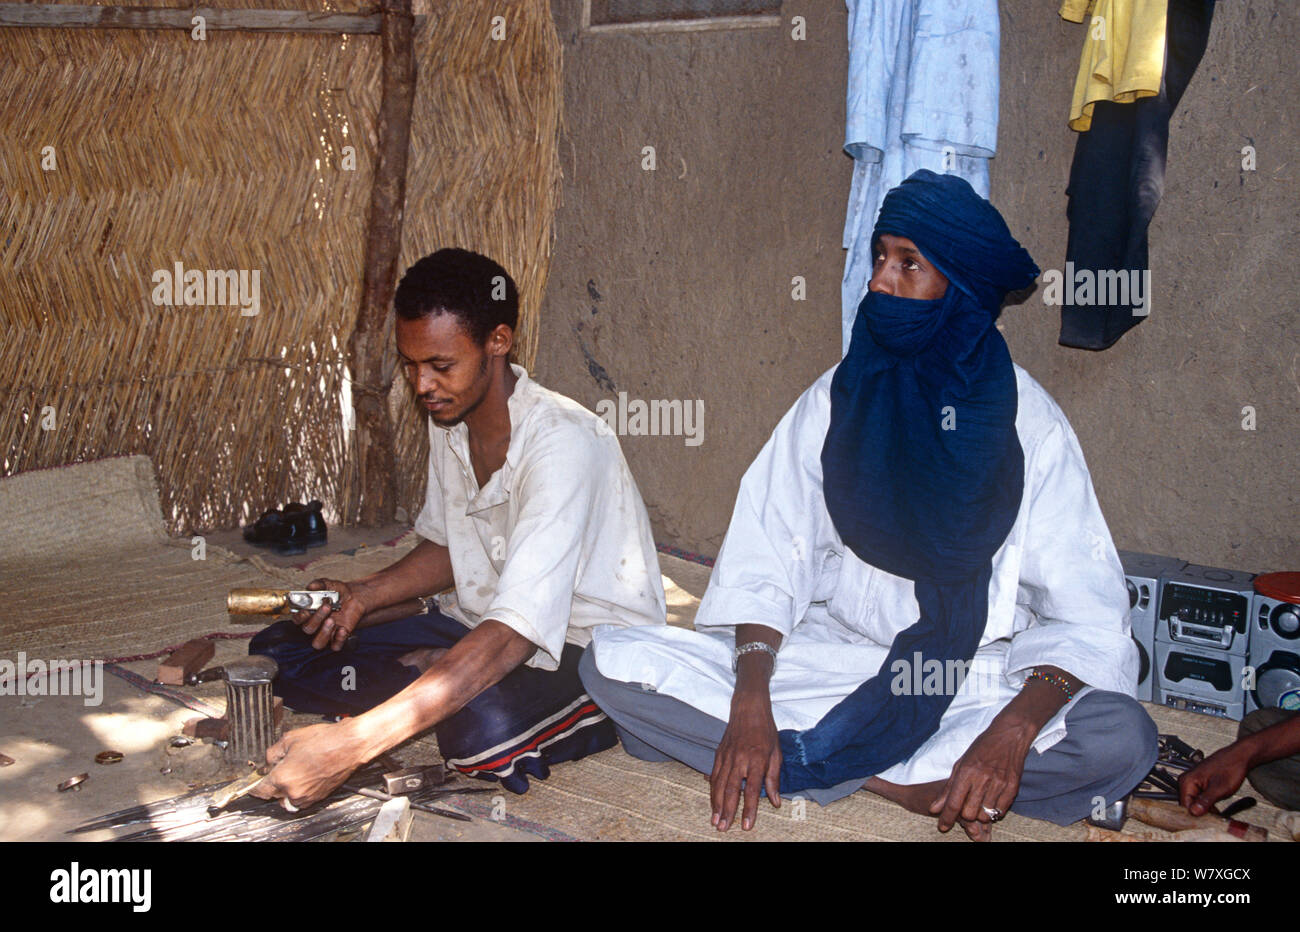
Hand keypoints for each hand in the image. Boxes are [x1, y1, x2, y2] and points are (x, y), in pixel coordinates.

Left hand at [249, 721, 367, 809]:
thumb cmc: (325, 740)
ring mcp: (308, 797)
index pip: (259, 790)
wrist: (351, 744)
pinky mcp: (319, 797)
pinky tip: (306, 774)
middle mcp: (294, 792)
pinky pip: (302, 799)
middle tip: (278, 769)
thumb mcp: (290, 739)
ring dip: (286, 789)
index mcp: (283, 778)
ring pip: (287, 800)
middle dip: (273, 784)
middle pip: (273, 796)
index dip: (254, 785)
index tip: (254, 782)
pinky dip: (299, 791)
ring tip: (294, 772)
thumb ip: (272, 753)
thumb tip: (268, 762)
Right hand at [291, 578, 367, 650]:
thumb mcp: (330, 585)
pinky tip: (343, 630)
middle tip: (327, 607)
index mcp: (308, 613)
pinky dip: (339, 640)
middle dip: (316, 619)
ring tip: (332, 621)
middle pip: (308, 629)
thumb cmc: (338, 592)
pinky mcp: (338, 638)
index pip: (297, 620)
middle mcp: (315, 625)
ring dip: (324, 633)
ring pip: (318, 643)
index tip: (306, 611)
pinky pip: (335, 646)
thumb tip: (310, 587)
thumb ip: (319, 584)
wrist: (356, 598)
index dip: (300, 617)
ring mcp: (326, 633)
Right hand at [711, 691, 781, 830]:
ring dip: (716, 804)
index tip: (746, 825)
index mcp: (757, 759)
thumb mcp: (777, 753)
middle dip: (726, 811)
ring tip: (714, 820)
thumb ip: (774, 779)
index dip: (748, 809)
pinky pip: (714, 774)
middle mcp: (740, 759)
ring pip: (718, 784)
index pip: (751, 790)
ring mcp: (727, 756)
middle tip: (722, 828)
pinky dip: (712, 789)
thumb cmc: (766, 730)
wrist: (748, 707)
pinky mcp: (719, 753)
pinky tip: (712, 800)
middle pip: (730, 790)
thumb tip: (775, 801)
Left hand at [930, 718, 1032, 840]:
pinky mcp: (1013, 787)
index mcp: (966, 771)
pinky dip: (994, 811)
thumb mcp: (960, 763)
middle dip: (964, 816)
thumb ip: (948, 788)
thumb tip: (934, 808)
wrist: (1009, 735)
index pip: (953, 802)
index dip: (946, 818)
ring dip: (979, 814)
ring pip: (985, 815)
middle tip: (965, 808)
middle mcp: (982, 779)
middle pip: (968, 813)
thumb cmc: (982, 748)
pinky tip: (991, 801)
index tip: (942, 827)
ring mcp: (999, 783)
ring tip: (979, 804)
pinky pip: (1000, 811)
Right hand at [1180, 745, 1250, 815]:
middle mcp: (1187, 781)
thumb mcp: (1219, 788)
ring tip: (1216, 812)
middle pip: (1188, 804)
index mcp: (1187, 781)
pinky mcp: (1199, 783)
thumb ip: (1205, 801)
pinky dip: (1207, 804)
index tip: (1206, 820)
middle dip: (1200, 812)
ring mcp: (1193, 782)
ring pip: (1194, 802)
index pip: (1184, 805)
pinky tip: (1215, 807)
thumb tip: (1195, 812)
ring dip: (1204, 809)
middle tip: (1214, 816)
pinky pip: (1199, 798)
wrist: (1239, 757)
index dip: (1195, 815)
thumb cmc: (1230, 767)